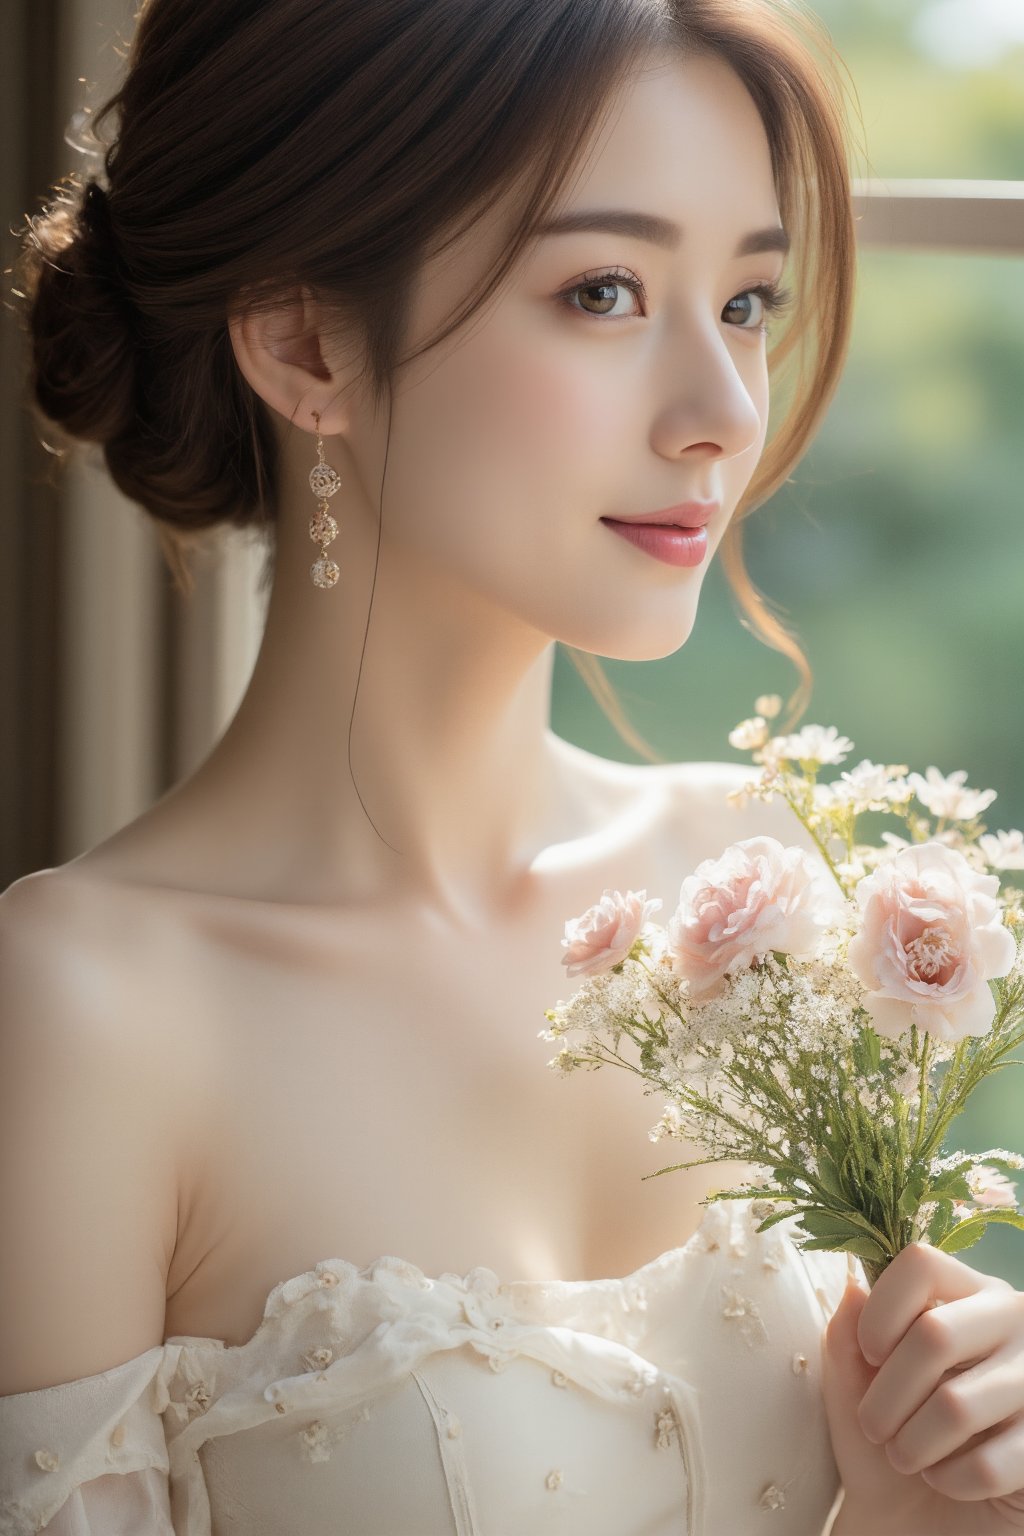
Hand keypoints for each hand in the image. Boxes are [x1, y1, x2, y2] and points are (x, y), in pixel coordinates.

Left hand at [821, 1242, 1023, 1534]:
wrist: (915, 1518)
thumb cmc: (884, 1438)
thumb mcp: (851, 1385)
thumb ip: (846, 1335)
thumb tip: (853, 1289)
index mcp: (963, 1293)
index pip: (922, 1265)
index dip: (882, 1311)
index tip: (868, 1354)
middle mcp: (1009, 1321)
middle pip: (936, 1334)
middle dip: (887, 1394)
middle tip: (875, 1427)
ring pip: (956, 1405)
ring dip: (912, 1443)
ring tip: (905, 1456)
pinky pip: (989, 1464)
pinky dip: (950, 1480)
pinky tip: (944, 1479)